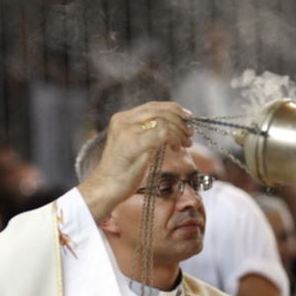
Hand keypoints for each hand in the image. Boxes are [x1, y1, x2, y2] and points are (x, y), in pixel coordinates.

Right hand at [78, 102, 193, 221]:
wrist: (106, 188)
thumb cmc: (121, 172)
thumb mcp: (133, 146)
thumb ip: (146, 133)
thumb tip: (172, 127)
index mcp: (121, 119)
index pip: (152, 106)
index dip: (173, 109)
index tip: (187, 118)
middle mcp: (123, 121)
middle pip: (159, 110)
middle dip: (179, 119)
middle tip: (190, 132)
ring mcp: (128, 131)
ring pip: (163, 120)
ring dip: (179, 130)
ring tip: (186, 143)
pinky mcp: (135, 144)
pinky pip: (163, 133)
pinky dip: (175, 138)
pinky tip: (177, 148)